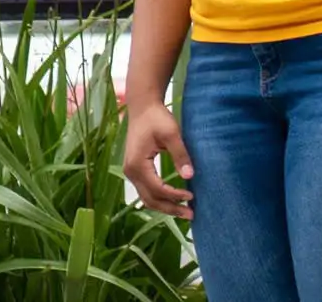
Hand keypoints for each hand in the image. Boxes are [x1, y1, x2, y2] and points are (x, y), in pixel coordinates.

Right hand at [121, 101, 194, 218]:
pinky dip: (160, 198)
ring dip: (165, 206)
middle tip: (191, 214)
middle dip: (171, 209)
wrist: (142, 107)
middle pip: (150, 199)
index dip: (175, 195)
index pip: (158, 189)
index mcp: (137, 164)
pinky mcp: (135, 170)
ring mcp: (131, 171)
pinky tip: (174, 199)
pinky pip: (146, 190)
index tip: (191, 196)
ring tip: (184, 211)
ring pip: (147, 198)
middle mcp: (130, 171)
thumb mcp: (171, 134)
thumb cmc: (156, 118)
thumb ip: (180, 155)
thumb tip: (189, 176)